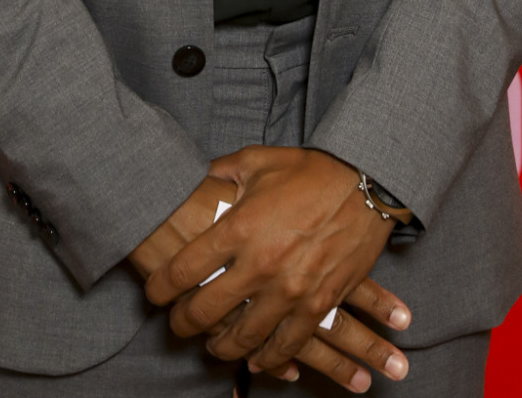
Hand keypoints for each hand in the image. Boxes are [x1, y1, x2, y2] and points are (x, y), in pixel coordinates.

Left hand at [144, 148, 411, 389]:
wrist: (367, 184)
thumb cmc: (311, 170)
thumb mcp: (259, 161)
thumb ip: (221, 172)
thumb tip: (197, 180)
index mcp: (240, 227)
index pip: (183, 269)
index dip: (160, 287)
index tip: (154, 293)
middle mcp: (260, 265)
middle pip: (205, 311)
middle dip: (183, 323)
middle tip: (177, 323)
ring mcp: (290, 290)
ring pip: (243, 338)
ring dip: (221, 347)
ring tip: (212, 344)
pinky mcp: (318, 304)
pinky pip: (287, 345)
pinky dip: (268, 359)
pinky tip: (256, 360)